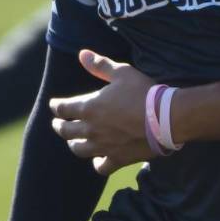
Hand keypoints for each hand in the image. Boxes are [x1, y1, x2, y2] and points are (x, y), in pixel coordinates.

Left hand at [47, 49, 152, 175]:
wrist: (165, 119)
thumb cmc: (143, 93)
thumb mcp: (122, 73)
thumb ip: (100, 65)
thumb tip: (82, 54)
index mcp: (89, 107)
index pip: (63, 108)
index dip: (56, 106)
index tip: (54, 105)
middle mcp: (91, 129)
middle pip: (66, 131)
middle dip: (59, 126)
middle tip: (58, 124)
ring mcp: (103, 146)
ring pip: (78, 149)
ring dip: (73, 144)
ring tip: (73, 141)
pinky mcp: (117, 159)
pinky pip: (101, 166)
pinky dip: (97, 163)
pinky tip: (98, 160)